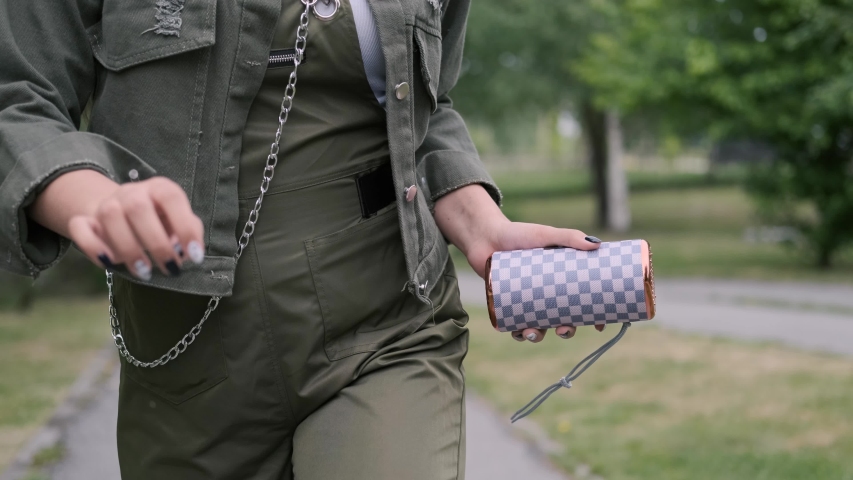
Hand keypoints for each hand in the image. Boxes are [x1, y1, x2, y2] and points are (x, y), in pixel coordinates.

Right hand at [29, 170, 204, 279]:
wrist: (122, 212)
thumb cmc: (160, 221)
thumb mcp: (178, 222)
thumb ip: (189, 230)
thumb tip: (189, 251)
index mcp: (159, 188)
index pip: (171, 197)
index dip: (184, 226)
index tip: (194, 255)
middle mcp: (132, 192)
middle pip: (138, 208)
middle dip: (157, 243)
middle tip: (170, 268)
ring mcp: (106, 204)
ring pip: (110, 216)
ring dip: (128, 248)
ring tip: (144, 272)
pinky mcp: (84, 220)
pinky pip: (80, 227)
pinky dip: (92, 246)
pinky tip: (109, 263)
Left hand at [433, 184, 606, 342]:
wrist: (485, 235)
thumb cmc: (518, 233)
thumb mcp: (546, 234)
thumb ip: (569, 237)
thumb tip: (596, 245)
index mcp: (561, 280)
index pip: (582, 302)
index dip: (593, 316)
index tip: (599, 326)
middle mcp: (546, 294)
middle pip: (562, 320)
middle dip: (566, 331)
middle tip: (563, 330)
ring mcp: (526, 301)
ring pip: (538, 327)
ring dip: (538, 336)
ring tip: (532, 332)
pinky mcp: (507, 304)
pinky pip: (515, 325)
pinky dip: (518, 332)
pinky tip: (518, 332)